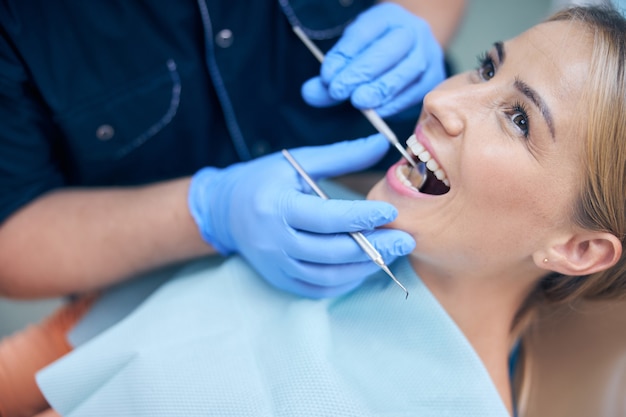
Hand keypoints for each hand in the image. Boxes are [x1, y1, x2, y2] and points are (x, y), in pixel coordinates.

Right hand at [188, 135, 414, 297]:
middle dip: (373, 248)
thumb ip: (340, 155)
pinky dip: (345, 282)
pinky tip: (364, 267)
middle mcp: (273, 241)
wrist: (224, 210)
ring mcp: (275, 265)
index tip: (391, 212)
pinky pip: (317, 289)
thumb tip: (381, 143)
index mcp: (276, 206)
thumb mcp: (297, 161)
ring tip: (390, 254)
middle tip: (404, 240)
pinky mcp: (279, 279)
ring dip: (363, 268)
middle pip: (330, 252)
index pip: (326, 218)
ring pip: (327, 276)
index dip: (361, 217)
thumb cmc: (263, 180)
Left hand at [301, 2, 444, 117]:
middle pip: (388, 50)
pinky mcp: (434, 77)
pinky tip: (377, 111)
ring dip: (380, 89)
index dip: (345, 55)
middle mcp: (412, 31)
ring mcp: (427, 53)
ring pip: (407, 70)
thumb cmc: (373, 56)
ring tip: (358, 102)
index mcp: (387, 17)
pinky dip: (395, 102)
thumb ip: (330, 75)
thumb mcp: (350, 57)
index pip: (365, 32)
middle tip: (338, 91)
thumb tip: (309, 93)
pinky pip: (416, 91)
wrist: (409, 55)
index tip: (326, 76)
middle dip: (361, 72)